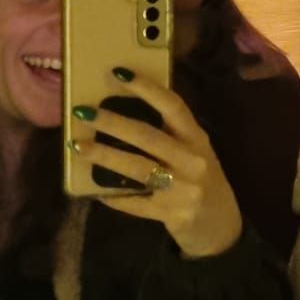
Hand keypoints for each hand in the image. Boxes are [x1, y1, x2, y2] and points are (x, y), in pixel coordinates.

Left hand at [70, 71, 242, 259]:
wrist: (221, 226)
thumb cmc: (202, 182)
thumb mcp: (195, 153)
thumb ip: (171, 136)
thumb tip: (121, 116)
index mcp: (197, 139)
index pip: (173, 106)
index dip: (147, 88)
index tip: (118, 73)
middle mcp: (192, 160)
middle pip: (147, 136)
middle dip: (112, 123)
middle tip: (82, 112)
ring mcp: (183, 189)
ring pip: (138, 168)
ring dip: (104, 156)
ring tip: (78, 146)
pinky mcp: (172, 214)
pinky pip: (136, 203)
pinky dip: (114, 196)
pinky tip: (94, 191)